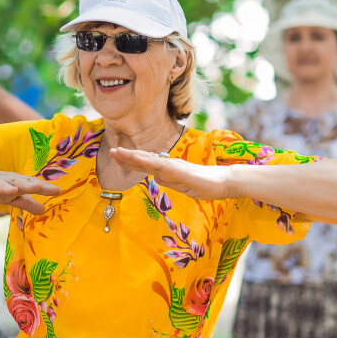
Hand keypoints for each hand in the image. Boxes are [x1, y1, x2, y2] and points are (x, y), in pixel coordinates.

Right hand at [0, 166, 60, 214]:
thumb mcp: (9, 198)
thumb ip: (26, 203)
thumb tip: (43, 210)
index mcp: (17, 185)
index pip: (35, 187)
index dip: (48, 190)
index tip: (62, 192)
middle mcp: (11, 182)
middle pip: (29, 183)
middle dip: (43, 187)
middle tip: (58, 189)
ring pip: (15, 183)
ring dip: (27, 185)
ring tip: (39, 187)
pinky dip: (5, 188)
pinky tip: (12, 190)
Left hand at [110, 147, 233, 199]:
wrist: (225, 182)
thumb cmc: (206, 183)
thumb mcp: (182, 186)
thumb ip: (169, 181)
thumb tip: (156, 178)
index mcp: (169, 169)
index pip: (146, 164)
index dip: (131, 160)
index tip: (118, 156)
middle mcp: (169, 165)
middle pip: (144, 160)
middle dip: (127, 156)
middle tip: (111, 151)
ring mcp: (174, 167)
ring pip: (149, 161)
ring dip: (132, 157)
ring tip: (117, 152)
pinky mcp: (180, 170)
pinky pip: (160, 166)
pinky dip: (148, 162)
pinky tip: (138, 160)